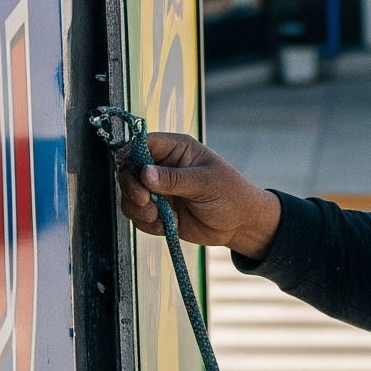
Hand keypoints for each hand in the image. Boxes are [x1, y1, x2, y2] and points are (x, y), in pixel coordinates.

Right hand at [115, 130, 282, 257]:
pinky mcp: (160, 211)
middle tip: (144, 201)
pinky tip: (164, 226)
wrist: (241, 225)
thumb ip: (174, 179)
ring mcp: (160, 190)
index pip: (142, 144)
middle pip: (129, 171)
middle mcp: (163, 167)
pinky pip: (140, 216)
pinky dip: (146, 223)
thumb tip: (145, 173)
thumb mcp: (204, 183)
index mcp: (175, 149)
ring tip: (158, 217)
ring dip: (138, 209)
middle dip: (131, 188)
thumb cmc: (231, 195)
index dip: (132, 158)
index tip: (136, 175)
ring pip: (130, 196)